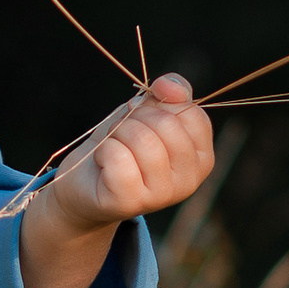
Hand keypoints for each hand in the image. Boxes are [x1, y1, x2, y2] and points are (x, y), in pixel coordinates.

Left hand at [47, 74, 213, 232]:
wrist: (87, 184)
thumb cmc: (123, 145)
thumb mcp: (150, 112)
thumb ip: (171, 92)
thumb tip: (168, 85)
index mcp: (201, 158)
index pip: (192, 114)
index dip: (161, 103)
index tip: (142, 113)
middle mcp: (189, 180)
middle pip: (166, 124)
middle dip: (135, 117)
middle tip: (122, 132)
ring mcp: (163, 195)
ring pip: (141, 139)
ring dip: (117, 133)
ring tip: (113, 146)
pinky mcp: (131, 202)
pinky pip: (117, 157)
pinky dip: (103, 150)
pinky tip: (103, 163)